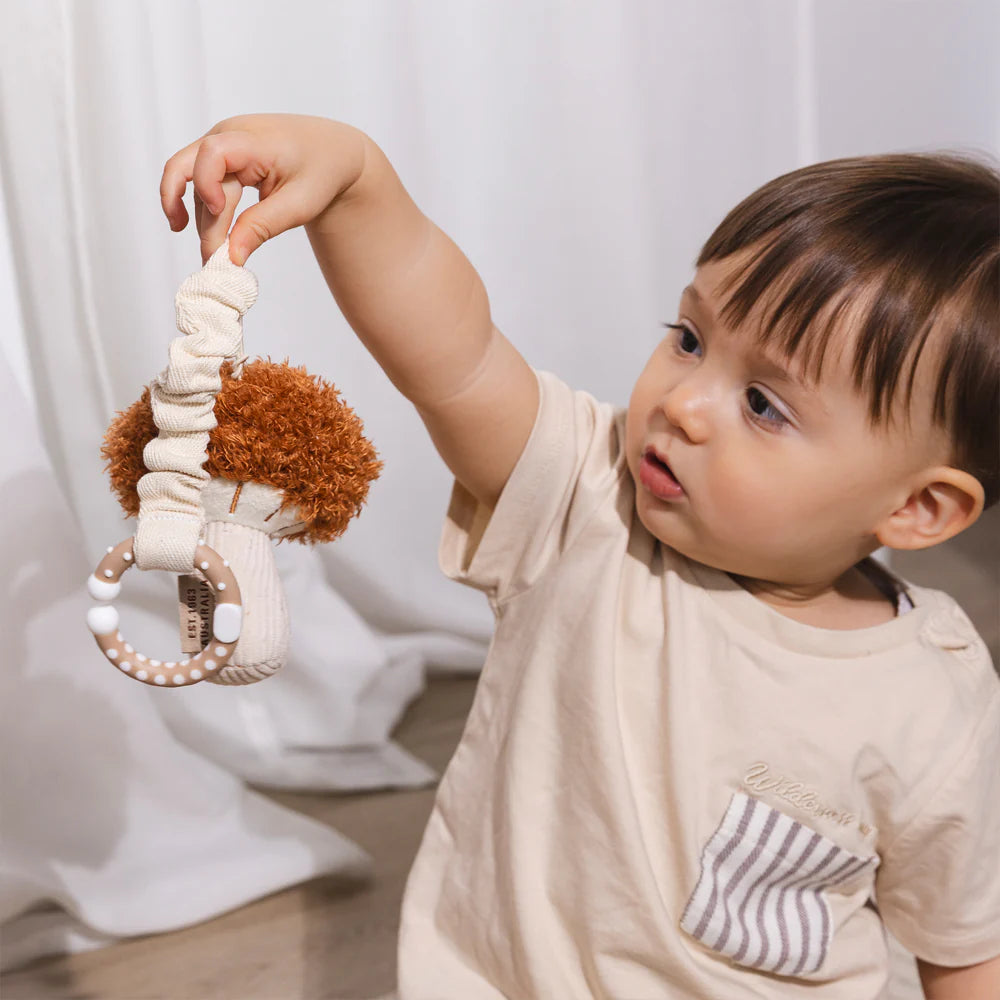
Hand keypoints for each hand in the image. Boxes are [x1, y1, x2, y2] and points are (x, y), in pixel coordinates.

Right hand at [160, 114, 367, 264]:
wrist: (330, 151)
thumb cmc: (320, 172)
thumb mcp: (300, 204)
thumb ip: (263, 227)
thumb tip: (232, 256)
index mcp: (254, 138)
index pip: (212, 154)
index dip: (206, 185)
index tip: (220, 215)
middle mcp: (228, 133)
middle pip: (191, 171)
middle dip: (198, 218)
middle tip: (212, 260)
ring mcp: (220, 141)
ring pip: (190, 180)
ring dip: (199, 218)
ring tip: (214, 256)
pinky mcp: (219, 155)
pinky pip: (196, 180)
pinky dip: (199, 207)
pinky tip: (197, 231)